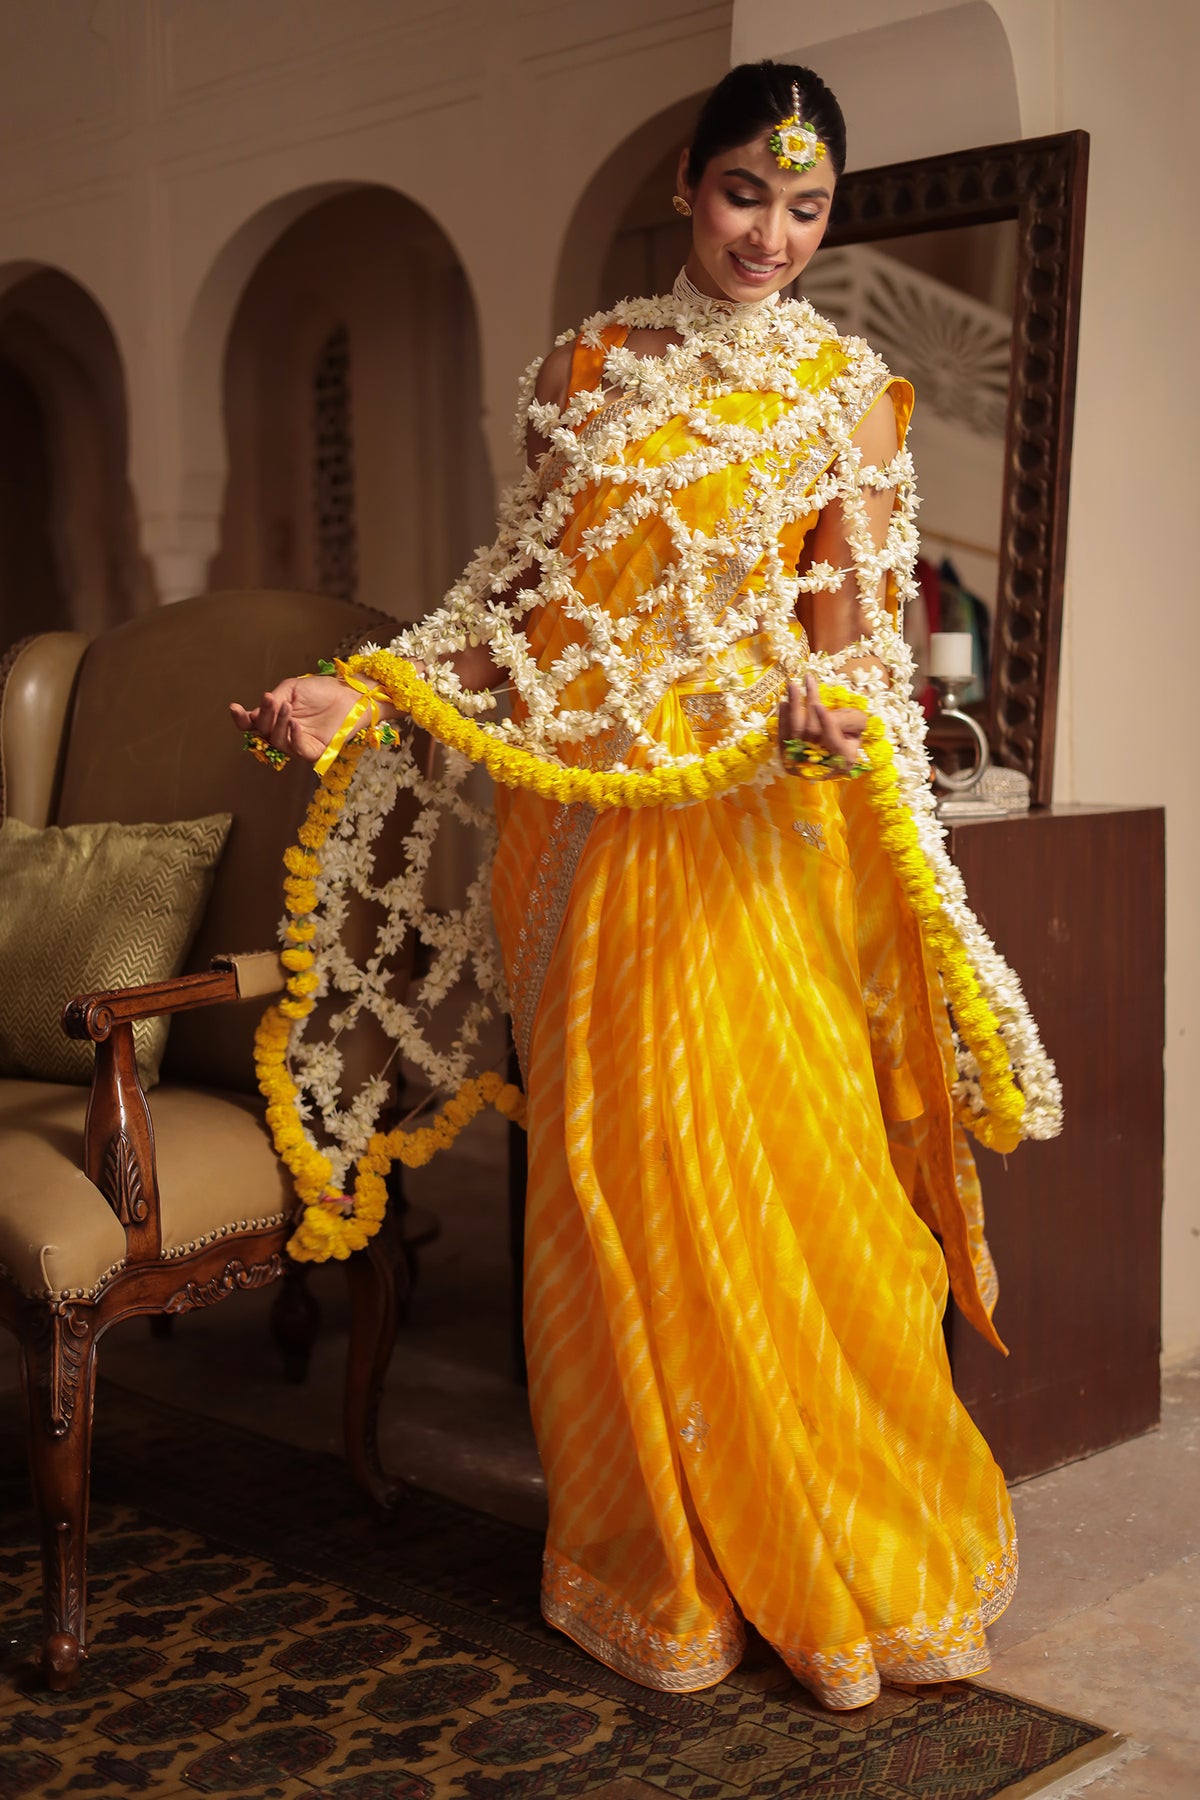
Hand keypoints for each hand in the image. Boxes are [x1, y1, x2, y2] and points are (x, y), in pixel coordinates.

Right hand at [230, 675, 361, 764]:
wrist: (349, 694)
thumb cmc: (321, 690)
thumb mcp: (291, 690)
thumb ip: (273, 702)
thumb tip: (253, 715)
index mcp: (276, 718)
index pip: (253, 724)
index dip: (241, 719)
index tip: (234, 708)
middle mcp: (284, 733)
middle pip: (263, 732)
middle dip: (264, 716)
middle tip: (270, 700)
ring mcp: (298, 743)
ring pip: (278, 741)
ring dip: (278, 723)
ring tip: (286, 707)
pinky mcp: (314, 752)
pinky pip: (297, 749)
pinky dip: (293, 736)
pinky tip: (294, 723)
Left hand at [778, 674, 866, 770]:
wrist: (832, 750)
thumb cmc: (848, 733)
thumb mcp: (857, 724)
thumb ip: (848, 719)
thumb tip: (821, 710)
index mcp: (844, 761)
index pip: (834, 743)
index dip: (827, 724)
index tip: (819, 705)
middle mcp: (822, 766)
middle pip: (812, 735)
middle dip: (806, 707)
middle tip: (801, 683)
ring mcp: (802, 765)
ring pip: (794, 735)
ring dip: (792, 708)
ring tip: (792, 687)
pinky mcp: (788, 760)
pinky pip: (783, 738)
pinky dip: (782, 719)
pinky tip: (784, 703)